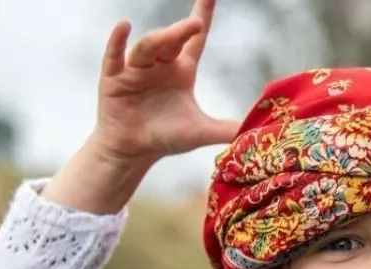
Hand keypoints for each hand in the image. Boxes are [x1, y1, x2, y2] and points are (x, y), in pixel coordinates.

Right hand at [93, 0, 240, 164]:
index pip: (196, 39)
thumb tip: (257, 131)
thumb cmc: (166, 137)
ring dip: (159, 38)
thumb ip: (227, 129)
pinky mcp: (113, 79)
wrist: (133, 151)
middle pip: (172, 40)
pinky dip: (117, 41)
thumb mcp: (200, 132)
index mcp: (182, 70)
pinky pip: (114, 56)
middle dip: (182, 31)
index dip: (203, 15)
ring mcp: (135, 69)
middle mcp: (160, 64)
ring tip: (172, 35)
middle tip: (196, 23)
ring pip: (148, 46)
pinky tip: (124, 26)